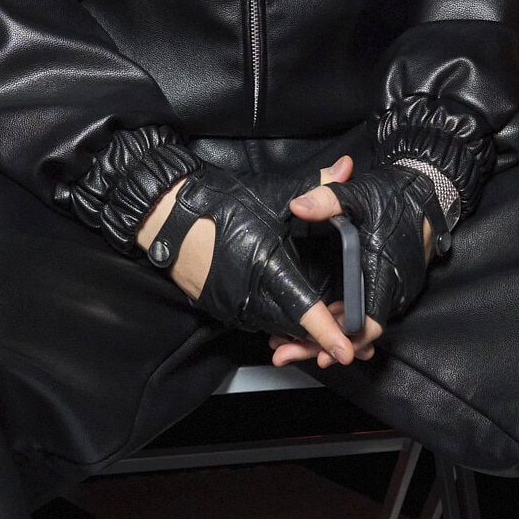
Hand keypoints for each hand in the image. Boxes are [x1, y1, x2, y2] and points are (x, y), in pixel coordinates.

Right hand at [136, 163, 364, 366]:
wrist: (169, 214)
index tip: (348, 351)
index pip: (306, 311)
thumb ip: (317, 187)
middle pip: (294, 328)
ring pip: (276, 328)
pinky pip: (258, 321)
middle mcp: (251, 296)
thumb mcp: (276, 193)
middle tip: (350, 343)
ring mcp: (234, 306)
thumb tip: (347, 168)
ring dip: (298, 331)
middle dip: (321, 338)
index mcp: (268, 269)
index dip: (329, 334)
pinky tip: (290, 313)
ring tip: (325, 332)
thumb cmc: (221, 203)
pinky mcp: (222, 307)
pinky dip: (277, 322)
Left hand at [266, 160, 437, 367]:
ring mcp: (387, 291)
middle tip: (284, 353)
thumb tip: (297, 206)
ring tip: (286, 344)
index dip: (344, 340)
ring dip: (324, 334)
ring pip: (355, 323)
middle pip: (356, 332)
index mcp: (385, 273)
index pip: (369, 323)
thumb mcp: (358, 194)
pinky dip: (335, 320)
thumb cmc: (394, 196)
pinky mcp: (381, 286)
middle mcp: (390, 290)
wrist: (423, 192)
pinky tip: (309, 325)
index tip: (320, 354)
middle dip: (320, 344)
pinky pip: (358, 311)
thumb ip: (327, 200)